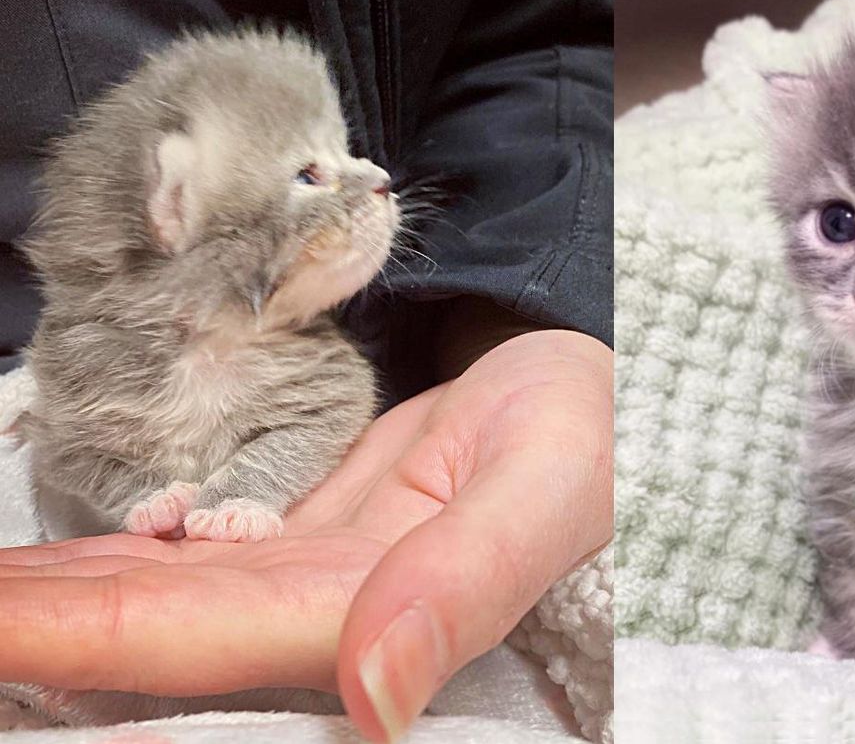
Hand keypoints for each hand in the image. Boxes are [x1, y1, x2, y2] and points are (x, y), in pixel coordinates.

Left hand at [0, 330, 612, 731]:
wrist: (565, 387)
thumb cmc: (571, 432)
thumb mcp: (545, 492)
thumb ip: (466, 588)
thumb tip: (375, 699)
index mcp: (377, 619)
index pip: (201, 641)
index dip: (83, 639)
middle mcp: (327, 621)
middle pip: (157, 632)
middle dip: (42, 626)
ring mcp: (309, 580)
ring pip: (163, 600)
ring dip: (59, 602)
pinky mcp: (303, 540)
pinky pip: (194, 562)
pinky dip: (116, 563)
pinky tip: (54, 567)